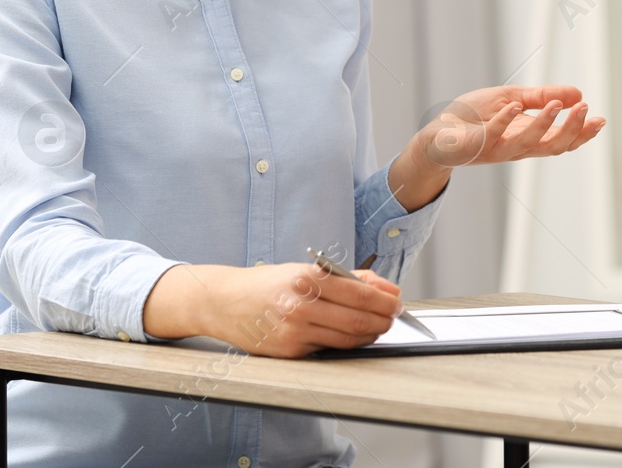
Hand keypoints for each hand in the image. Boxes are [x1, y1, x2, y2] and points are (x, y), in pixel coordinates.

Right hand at [144, 261, 404, 357]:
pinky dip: (345, 343)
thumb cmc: (269, 283)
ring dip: (369, 335)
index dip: (386, 301)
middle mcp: (301, 306)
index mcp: (308, 279)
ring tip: (376, 327)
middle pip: (358, 321)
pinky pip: (328, 350)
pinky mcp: (289, 351)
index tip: (398, 302)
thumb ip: (349, 277)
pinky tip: (350, 335)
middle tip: (393, 317)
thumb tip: (387, 288)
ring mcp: (294, 331)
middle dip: (383, 321)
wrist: (224, 301)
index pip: (361, 294)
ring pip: (347, 339)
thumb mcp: (307, 270)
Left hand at [420, 85, 603, 166]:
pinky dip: (504, 121)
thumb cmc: (474, 118)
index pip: (562, 139)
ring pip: (527, 143)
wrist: (437, 136)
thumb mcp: (512, 99)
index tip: (600, 119)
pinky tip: (515, 107)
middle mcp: (517, 147)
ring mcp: (496, 148)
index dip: (582, 132)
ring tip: (557, 105)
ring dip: (544, 124)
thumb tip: (577, 92)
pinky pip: (491, 135)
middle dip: (572, 130)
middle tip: (586, 110)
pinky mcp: (475, 144)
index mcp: (529, 137)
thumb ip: (541, 97)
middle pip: (553, 146)